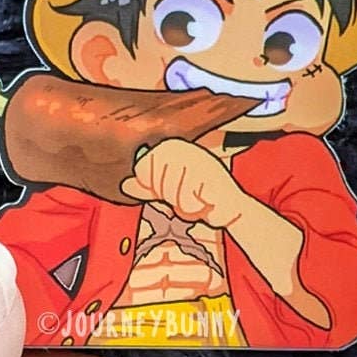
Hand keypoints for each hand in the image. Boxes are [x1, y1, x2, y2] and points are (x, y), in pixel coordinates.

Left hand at [120, 138, 247, 228]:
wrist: (231, 208)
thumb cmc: (198, 197)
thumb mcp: (169, 191)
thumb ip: (148, 188)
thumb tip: (125, 184)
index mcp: (171, 147)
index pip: (143, 168)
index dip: (153, 185)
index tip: (169, 188)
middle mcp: (184, 149)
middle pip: (157, 183)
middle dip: (171, 197)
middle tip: (187, 195)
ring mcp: (200, 162)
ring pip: (174, 195)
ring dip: (186, 206)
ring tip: (198, 199)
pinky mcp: (213, 178)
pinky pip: (190, 203)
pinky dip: (198, 209)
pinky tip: (208, 202)